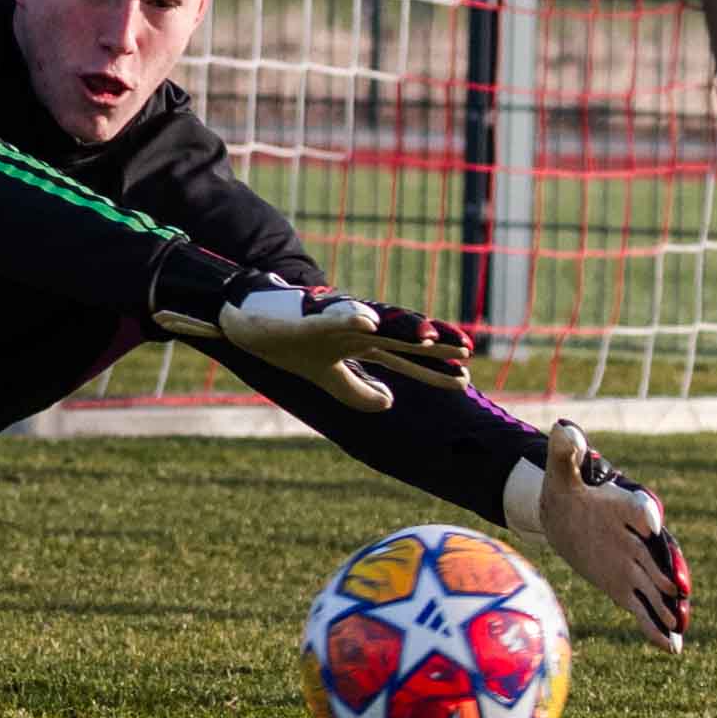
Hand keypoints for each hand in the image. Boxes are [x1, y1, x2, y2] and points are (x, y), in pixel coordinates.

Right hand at [153, 272, 475, 412]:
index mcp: (359, 344)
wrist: (248, 321)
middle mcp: (354, 329)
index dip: (433, 368)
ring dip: (402, 328)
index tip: (466, 378)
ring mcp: (334, 320)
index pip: (405, 356)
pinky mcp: (309, 316)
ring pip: (377, 322)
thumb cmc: (290, 343)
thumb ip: (358, 390)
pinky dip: (351, 317)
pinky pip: (333, 316)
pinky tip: (369, 322)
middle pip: (401, 337)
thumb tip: (391, 401)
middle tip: (468, 351)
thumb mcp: (327, 377)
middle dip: (433, 345)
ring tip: (429, 335)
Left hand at [508, 420, 690, 652]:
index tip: (648, 520)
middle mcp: (635, 537)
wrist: (564, 514)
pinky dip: (656, 627)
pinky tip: (671, 649)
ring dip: (668, 606)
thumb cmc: (566, 488)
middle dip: (668, 573)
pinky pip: (643, 607)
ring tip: (680, 626)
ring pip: (654, 586)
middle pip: (655, 555)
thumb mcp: (560, 470)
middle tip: (679, 591)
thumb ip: (564, 451)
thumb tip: (563, 428)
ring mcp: (633, 563)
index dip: (643, 512)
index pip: (638, 506)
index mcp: (624, 504)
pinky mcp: (625, 585)